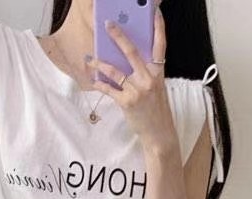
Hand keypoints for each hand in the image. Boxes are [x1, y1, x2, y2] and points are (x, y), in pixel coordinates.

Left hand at [87, 2, 177, 151]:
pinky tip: (93, 80)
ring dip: (100, 63)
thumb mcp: (156, 87)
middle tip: (108, 24)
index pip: (160, 44)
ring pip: (115, 70)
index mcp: (158, 71)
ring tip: (90, 58)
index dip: (159, 27)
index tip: (154, 11)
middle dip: (119, 36)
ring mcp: (138, 90)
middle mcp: (149, 78)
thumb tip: (125, 60)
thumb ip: (145, 72)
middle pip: (132, 51)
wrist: (159, 134)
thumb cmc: (156, 110)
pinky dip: (100, 84)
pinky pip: (110, 89)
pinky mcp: (127, 102)